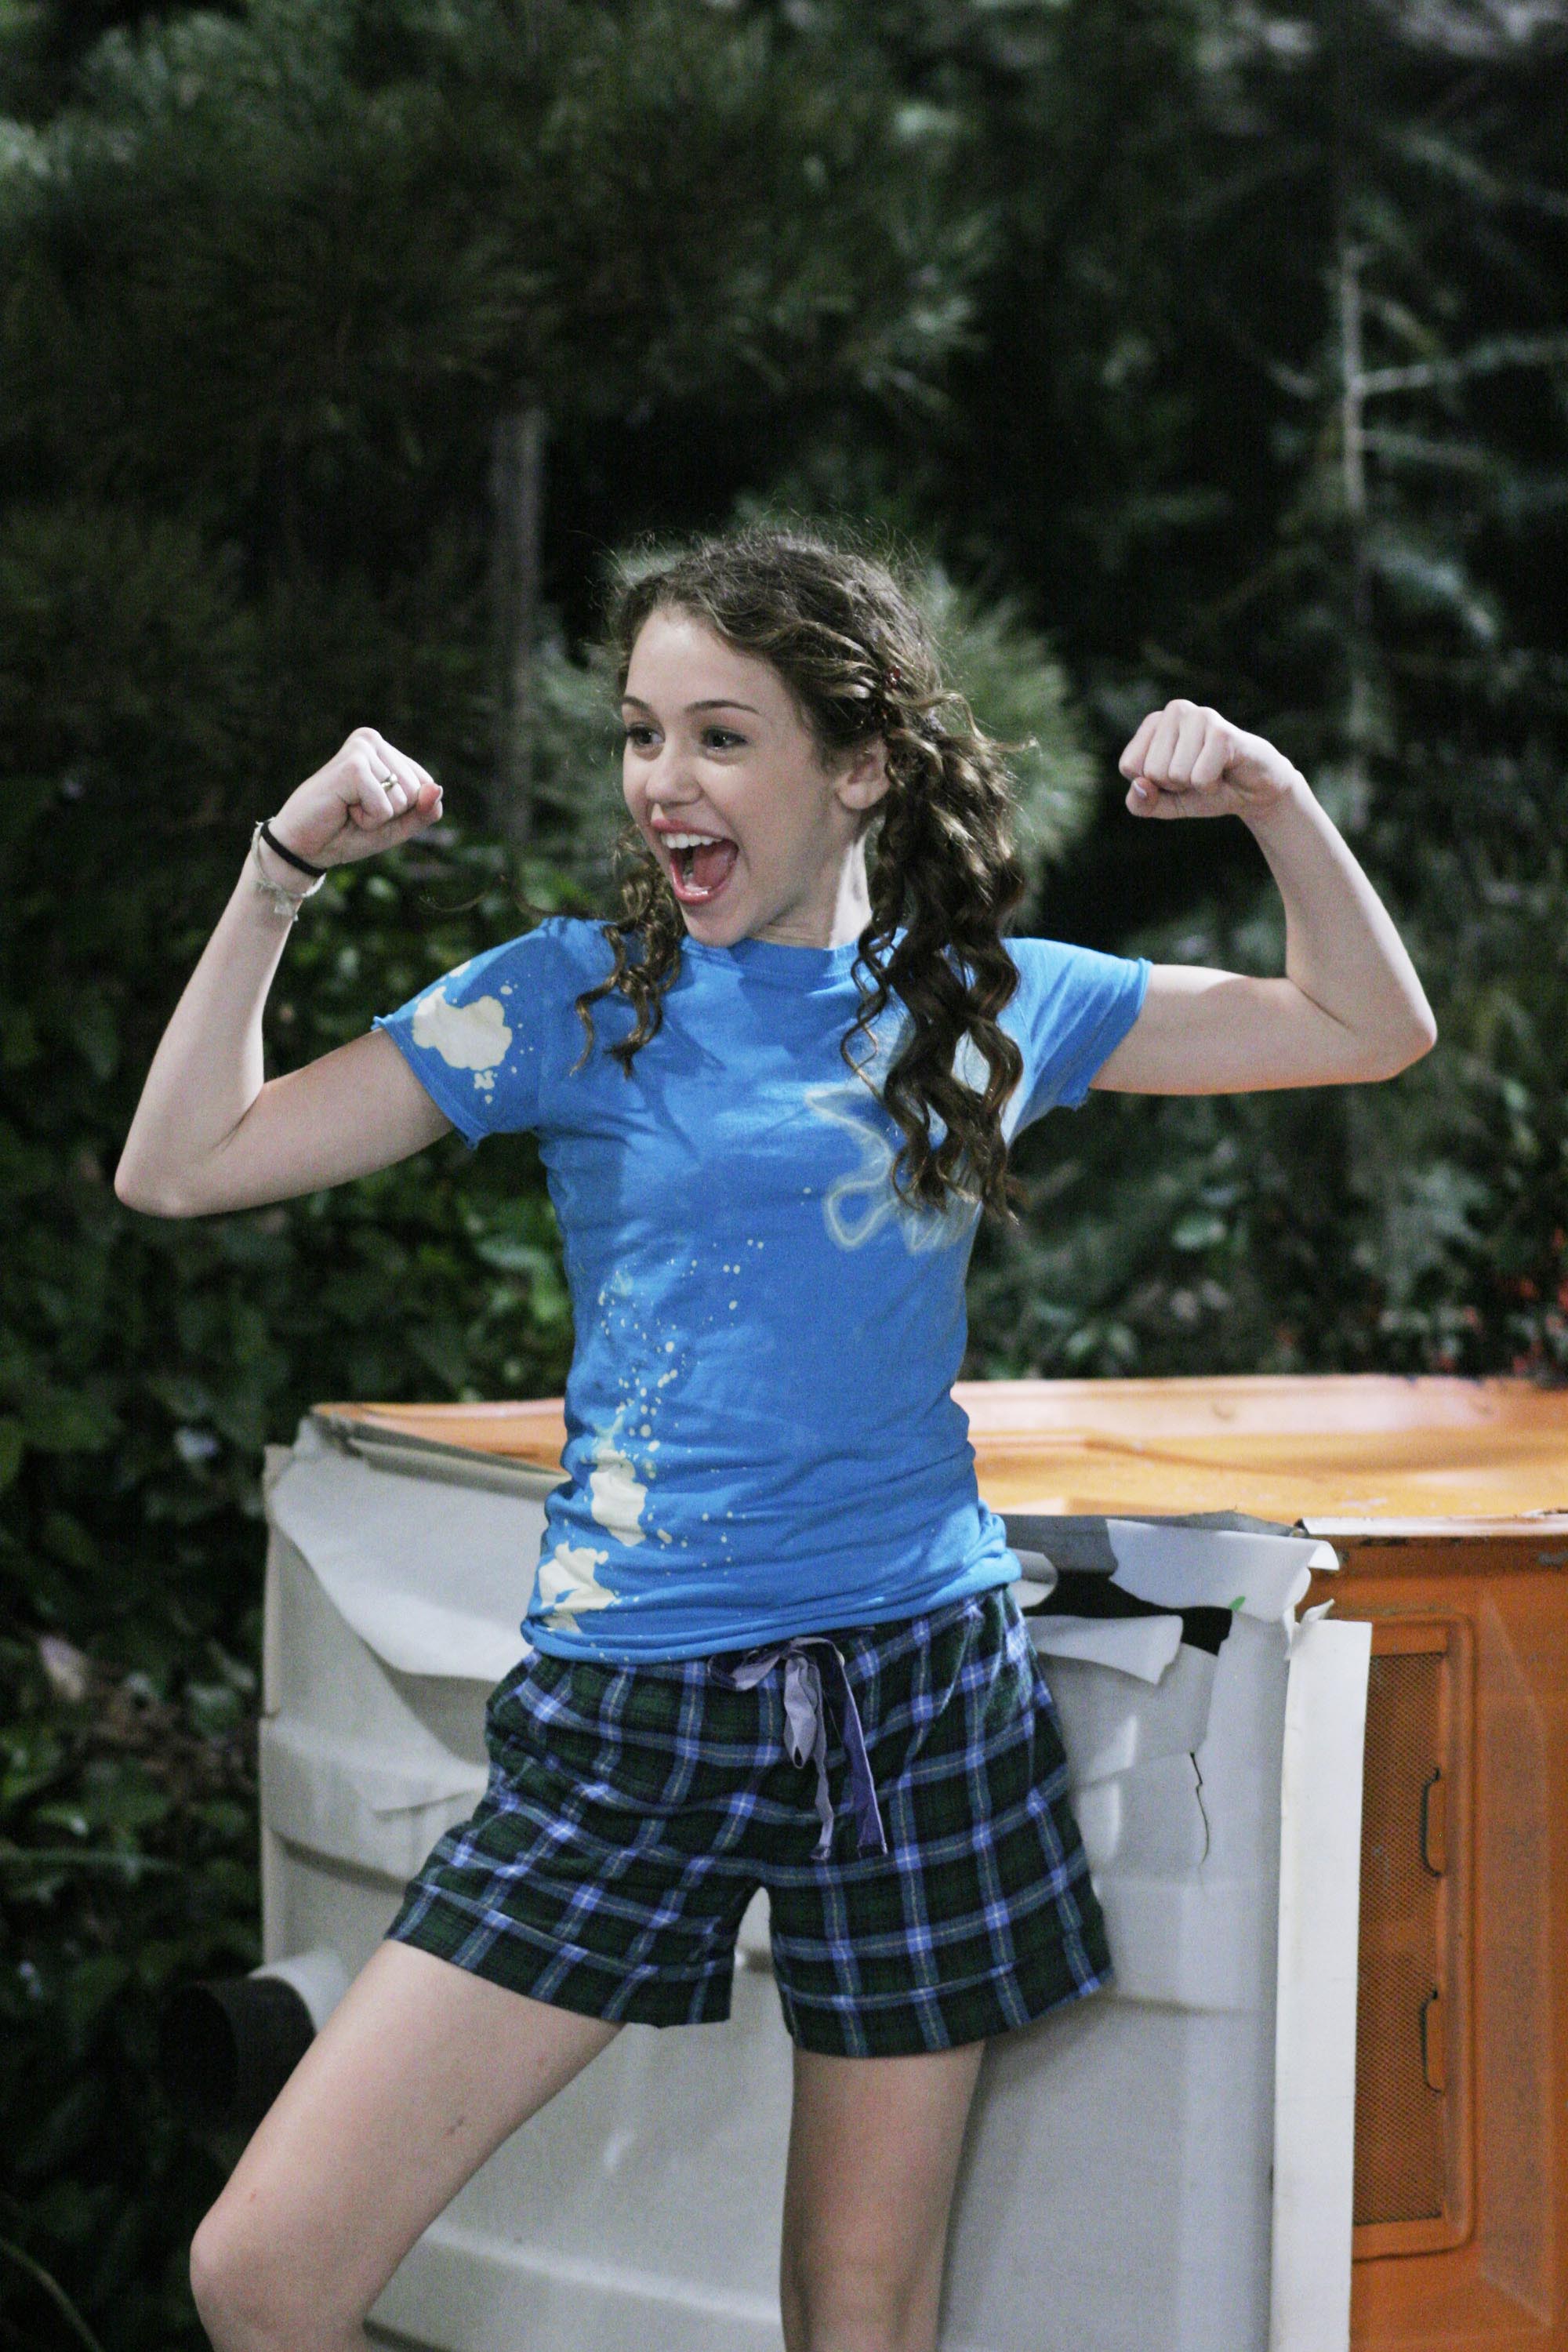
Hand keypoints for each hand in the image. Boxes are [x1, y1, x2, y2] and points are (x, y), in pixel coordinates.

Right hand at [265, 728, 443, 870]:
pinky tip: (343, 808)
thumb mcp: (397, 826)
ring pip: (404, 798)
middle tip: (356, 810)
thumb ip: (424, 811)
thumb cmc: (348, 832)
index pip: (427, 785)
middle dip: (391, 813)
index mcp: (385, 750)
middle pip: (418, 791)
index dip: (404, 811)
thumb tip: (437, 789)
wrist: (306, 847)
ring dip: (378, 816)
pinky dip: (368, 819)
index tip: (370, 808)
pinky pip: (385, 806)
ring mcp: (362, 749)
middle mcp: (373, 741)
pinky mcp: (353, 765)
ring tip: (349, 808)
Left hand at [1118, 700, 1302, 823]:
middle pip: (1151, 771)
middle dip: (1175, 785)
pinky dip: (1211, 787)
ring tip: (1212, 771)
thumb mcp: (1165, 804)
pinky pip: (1199, 778)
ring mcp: (1200, 716)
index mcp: (1154, 723)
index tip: (1176, 776)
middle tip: (1198, 774)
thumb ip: (1140, 803)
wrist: (1254, 791)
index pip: (1129, 766)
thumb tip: (1139, 785)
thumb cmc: (1206, 790)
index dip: (1153, 784)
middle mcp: (1175, 710)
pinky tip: (1224, 772)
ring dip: (1195, 785)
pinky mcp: (1221, 732)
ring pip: (1174, 774)